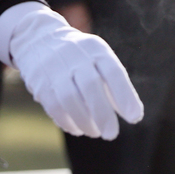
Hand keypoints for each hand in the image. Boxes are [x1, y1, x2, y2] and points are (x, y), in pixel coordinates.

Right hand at [0, 2, 141, 138]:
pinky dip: (68, 121)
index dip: (125, 95)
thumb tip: (132, 114)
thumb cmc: (80, 56)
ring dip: (85, 121)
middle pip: (90, 86)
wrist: (39, 39)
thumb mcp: (99, 59)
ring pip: (70, 99)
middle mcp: (76, 56)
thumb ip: (115, 85)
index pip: (113, 72)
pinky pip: (54, 106)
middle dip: (102, 113)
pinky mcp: (39, 82)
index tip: (135, 117)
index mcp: (96, 49)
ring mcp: (55, 68)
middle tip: (112, 134)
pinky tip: (78, 129)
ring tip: (95, 132)